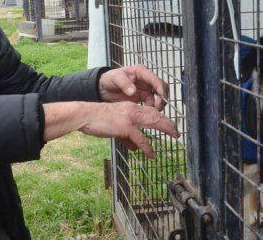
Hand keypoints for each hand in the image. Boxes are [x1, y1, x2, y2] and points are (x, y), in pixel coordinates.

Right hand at [42, 101, 179, 158]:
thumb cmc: (98, 121)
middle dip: (168, 123)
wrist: (85, 115)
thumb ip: (127, 138)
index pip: (150, 111)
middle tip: (177, 132)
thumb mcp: (115, 128)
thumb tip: (136, 149)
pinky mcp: (124, 127)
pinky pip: (140, 138)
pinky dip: (147, 147)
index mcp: (131, 108)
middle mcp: (133, 110)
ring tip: (175, 135)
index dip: (161, 118)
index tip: (169, 125)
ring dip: (166, 128)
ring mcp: (130, 117)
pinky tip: (152, 154)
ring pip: (153, 121)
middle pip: (156, 115)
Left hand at [98, 65, 168, 109]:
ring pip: (159, 96)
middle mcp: (146, 79)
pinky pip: (153, 102)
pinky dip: (152, 108)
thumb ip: (124, 83)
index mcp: (141, 72)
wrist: (104, 88)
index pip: (156, 80)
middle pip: (162, 87)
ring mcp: (145, 88)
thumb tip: (133, 91)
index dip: (160, 89)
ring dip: (158, 104)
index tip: (161, 99)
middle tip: (157, 108)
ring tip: (152, 112)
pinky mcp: (143, 96)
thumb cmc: (109, 79)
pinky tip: (147, 112)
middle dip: (162, 98)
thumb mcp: (115, 78)